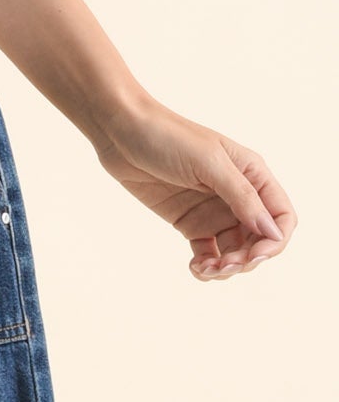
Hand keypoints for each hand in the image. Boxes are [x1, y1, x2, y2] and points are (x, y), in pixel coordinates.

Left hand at [89, 95, 295, 280]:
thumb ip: (241, 196)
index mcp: (251, 174)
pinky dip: (207, 267)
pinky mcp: (189, 222)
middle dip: (248, 259)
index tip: (254, 255)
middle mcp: (237, 195)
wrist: (119, 131)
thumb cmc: (166, 136)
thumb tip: (272, 232)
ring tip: (206, 270)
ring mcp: (213, 210)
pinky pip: (208, 253)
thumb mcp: (207, 162)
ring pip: (235, 252)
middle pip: (260, 240)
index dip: (275, 241)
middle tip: (224, 266)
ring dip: (227, 268)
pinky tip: (196, 268)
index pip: (281, 216)